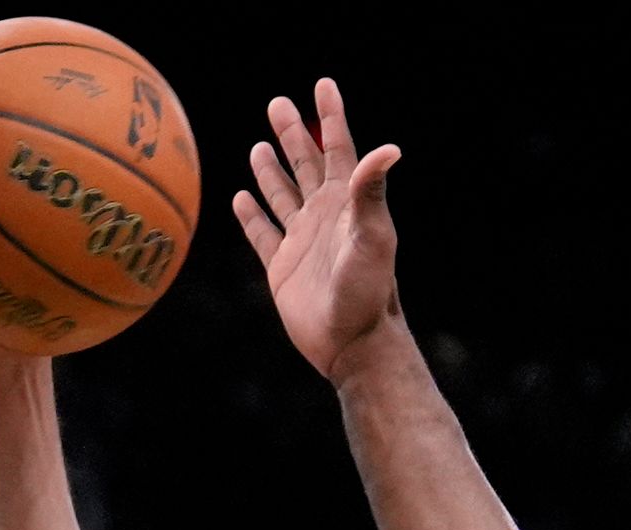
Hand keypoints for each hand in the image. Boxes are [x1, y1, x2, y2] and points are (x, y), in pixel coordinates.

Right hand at [233, 77, 402, 380]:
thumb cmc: (368, 291)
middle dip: (292, 133)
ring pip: (281, 194)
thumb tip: (389, 148)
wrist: (352, 344)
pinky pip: (262, 233)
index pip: (337, 148)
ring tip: (258, 145)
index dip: (330, 116)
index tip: (323, 84)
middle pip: (304, 163)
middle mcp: (323, 215)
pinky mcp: (281, 267)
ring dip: (270, 170)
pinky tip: (241, 198)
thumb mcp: (373, 237)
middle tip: (276, 104)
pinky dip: (251, 214)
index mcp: (346, 202)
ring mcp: (301, 240)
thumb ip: (370, 192)